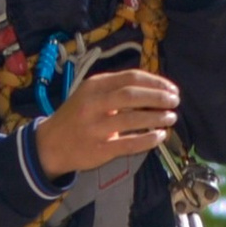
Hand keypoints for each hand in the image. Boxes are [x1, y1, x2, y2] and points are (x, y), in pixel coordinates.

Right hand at [31, 64, 179, 179]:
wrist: (51, 144)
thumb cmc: (77, 116)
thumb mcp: (90, 93)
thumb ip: (116, 88)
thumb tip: (153, 87)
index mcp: (94, 86)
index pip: (131, 78)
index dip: (155, 82)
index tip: (171, 88)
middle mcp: (94, 104)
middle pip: (133, 95)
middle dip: (158, 97)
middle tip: (175, 101)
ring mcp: (96, 127)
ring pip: (133, 119)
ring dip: (157, 118)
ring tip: (171, 118)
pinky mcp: (100, 149)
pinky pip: (129, 143)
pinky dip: (148, 140)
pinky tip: (160, 136)